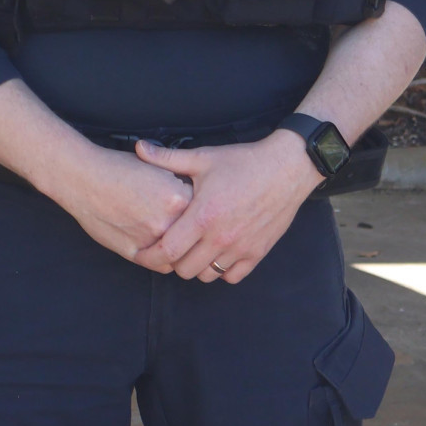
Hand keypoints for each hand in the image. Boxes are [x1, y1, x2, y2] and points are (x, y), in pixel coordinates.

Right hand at [44, 145, 195, 271]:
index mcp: (180, 197)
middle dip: (194, 235)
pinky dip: (162, 260)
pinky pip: (161, 265)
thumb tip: (200, 203)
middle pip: (195, 238)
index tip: (200, 214)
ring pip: (181, 254)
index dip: (202, 215)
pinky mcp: (134, 253)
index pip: (205, 215)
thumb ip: (181, 188)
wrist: (85, 179)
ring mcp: (151, 239)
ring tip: (177, 241)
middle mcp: (169, 221)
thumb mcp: (160, 169)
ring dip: (180, 250)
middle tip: (191, 232)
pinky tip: (158, 248)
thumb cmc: (121, 170)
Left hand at [134, 131, 323, 284]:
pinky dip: (222, 269)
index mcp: (203, 216)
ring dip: (197, 266)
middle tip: (172, 247)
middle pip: (184, 270)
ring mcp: (241, 247)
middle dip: (172, 261)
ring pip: (207, 275)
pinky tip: (219, 253)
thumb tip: (138, 148)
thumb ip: (167, 158)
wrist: (288, 167)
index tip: (142, 253)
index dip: (149, 256)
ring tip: (195, 249)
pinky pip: (232, 276)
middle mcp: (220, 237)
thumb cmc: (244, 162)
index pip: (166, 252)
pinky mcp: (258, 252)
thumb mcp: (204, 158)